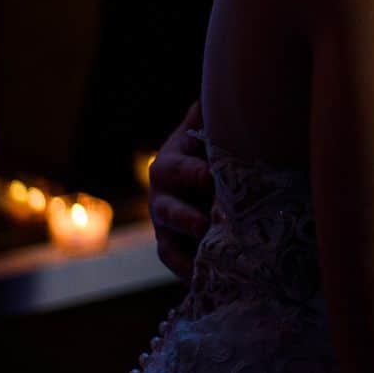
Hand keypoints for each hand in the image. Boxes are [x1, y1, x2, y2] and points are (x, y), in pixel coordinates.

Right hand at [147, 99, 212, 280]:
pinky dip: (187, 272)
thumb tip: (211, 92)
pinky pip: (174, 262)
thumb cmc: (205, 147)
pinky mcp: (170, 247)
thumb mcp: (204, 131)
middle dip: (186, 217)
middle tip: (206, 224)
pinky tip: (206, 280)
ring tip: (208, 259)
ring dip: (187, 250)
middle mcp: (160, 195)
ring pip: (168, 240)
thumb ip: (207, 116)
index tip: (212, 178)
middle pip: (168, 209)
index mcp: (169, 163)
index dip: (195, 174)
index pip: (178, 169)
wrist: (198, 172)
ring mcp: (163, 225)